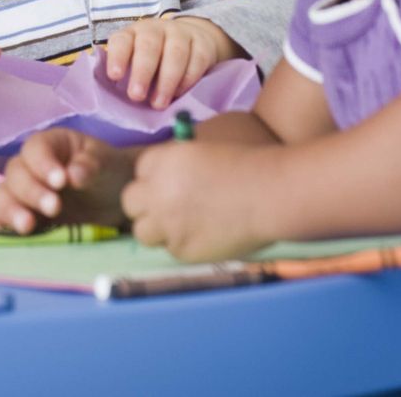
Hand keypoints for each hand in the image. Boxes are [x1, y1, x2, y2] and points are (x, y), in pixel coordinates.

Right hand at [0, 127, 135, 233]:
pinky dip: (2, 228)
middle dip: (31, 192)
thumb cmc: (109, 172)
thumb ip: (90, 165)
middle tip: (54, 208)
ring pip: (3, 196)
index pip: (34, 149)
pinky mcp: (22, 217)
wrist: (114, 201)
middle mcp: (29, 167)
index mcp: (50, 145)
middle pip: (15, 174)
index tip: (61, 182)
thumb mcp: (106, 163)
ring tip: (27, 227)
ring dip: (11, 210)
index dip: (43, 164)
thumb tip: (73, 175)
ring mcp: (22, 193)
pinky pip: (3, 221)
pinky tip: (7, 236)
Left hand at [103, 15, 243, 109]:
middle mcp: (156, 30)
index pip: (122, 40)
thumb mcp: (136, 61)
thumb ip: (124, 75)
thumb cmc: (155, 58)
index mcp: (133, 34)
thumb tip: (107, 98)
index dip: (117, 57)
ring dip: (166, 80)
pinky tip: (179, 94)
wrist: (193, 39)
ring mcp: (181, 34)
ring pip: (175, 53)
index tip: (114, 76)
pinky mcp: (202, 44)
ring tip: (159, 103)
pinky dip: (188, 79)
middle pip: (149, 46)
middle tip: (136, 96)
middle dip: (142, 71)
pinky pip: (197, 60)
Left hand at [121, 139, 275, 261]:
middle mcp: (157, 192)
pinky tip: (204, 236)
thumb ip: (177, 164)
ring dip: (157, 229)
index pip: (140, 171)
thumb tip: (165, 176)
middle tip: (168, 208)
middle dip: (146, 204)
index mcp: (162, 161)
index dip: (154, 178)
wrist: (269, 193)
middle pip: (131, 202)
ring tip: (182, 226)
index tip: (169, 184)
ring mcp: (167, 223)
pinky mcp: (182, 249)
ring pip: (142, 231)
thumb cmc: (246, 163)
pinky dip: (183, 245)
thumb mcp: (202, 150)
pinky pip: (170, 250)